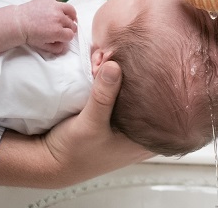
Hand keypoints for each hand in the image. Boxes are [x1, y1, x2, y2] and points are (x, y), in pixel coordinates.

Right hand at [0, 61, 153, 187]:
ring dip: (125, 77)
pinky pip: (119, 94)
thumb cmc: (75, 152)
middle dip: (141, 76)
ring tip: (119, 58)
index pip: (166, 109)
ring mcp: (126, 125)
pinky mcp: (112, 116)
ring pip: (133, 94)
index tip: (157, 64)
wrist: (51, 161)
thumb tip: (114, 66)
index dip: (163, 87)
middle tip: (134, 56)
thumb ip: (104, 96)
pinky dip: (114, 81)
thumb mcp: (90, 124)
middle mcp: (140, 132)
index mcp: (146, 140)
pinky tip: (108, 67)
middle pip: (150, 97)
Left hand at [17, 0, 76, 53]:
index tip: (63, 37)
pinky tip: (52, 12)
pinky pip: (59, 3)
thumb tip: (64, 46)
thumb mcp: (43, 46)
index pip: (71, 35)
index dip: (67, 37)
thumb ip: (56, 48)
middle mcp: (58, 18)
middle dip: (68, 28)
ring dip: (70, 16)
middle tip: (63, 29)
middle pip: (72, 24)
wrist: (18, 23)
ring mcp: (54, 7)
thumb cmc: (29, 35)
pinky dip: (58, 8)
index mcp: (57, 31)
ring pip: (71, 11)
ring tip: (67, 18)